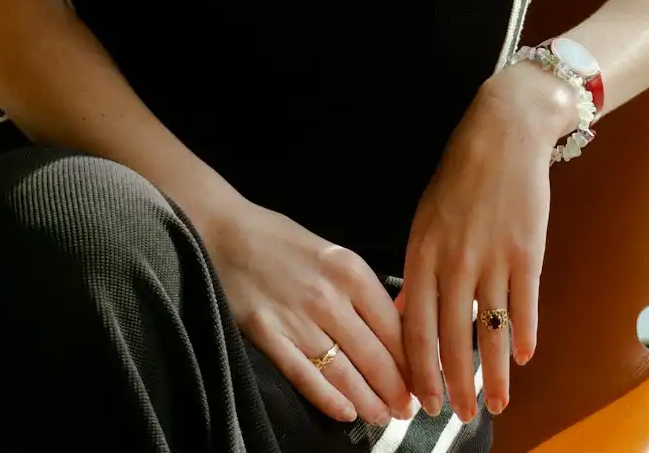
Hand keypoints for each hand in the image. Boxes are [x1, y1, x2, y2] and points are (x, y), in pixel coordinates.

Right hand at [204, 198, 415, 427]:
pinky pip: (304, 375)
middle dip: (395, 389)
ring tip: (382, 417)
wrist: (226, 231)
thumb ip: (360, 289)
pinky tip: (346, 413)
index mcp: (351, 271)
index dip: (412, 359)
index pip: (394, 326)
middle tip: (406, 409)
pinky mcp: (268, 336)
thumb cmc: (281, 240)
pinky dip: (328, 398)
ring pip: (344, 371)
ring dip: (368, 400)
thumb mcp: (333, 254)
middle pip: (374, 354)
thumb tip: (393, 329)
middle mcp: (330, 297)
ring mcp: (298, 319)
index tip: (422, 379)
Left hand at [401, 61, 576, 422]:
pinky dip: (524, 334)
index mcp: (422, 253)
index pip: (415, 328)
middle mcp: (454, 261)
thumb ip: (419, 271)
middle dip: (455, 385)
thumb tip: (408, 317)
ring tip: (497, 403)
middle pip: (452, 338)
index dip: (418, 371)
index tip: (421, 402)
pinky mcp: (526, 249)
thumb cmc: (461, 175)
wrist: (503, 132)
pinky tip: (524, 357)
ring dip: (494, 373)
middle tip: (460, 416)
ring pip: (490, 329)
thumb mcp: (427, 218)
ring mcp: (492, 257)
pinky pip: (524, 303)